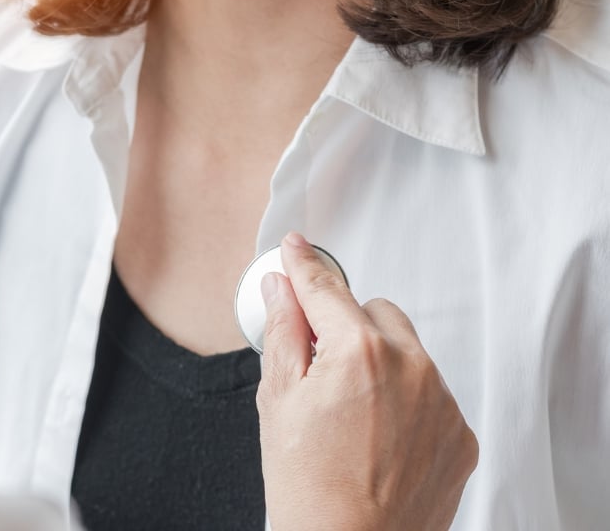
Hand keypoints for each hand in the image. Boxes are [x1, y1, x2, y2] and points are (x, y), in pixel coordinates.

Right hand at [257, 233, 478, 530]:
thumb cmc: (307, 488)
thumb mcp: (278, 400)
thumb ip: (283, 331)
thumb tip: (279, 289)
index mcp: (361, 352)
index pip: (326, 288)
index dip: (303, 265)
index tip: (296, 250)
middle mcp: (412, 368)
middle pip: (376, 313)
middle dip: (348, 327)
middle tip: (320, 367)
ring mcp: (442, 403)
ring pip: (409, 353)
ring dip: (381, 365)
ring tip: (350, 417)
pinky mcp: (460, 436)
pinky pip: (432, 395)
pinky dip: (407, 404)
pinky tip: (377, 439)